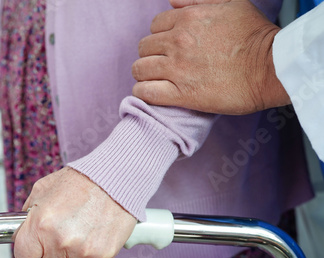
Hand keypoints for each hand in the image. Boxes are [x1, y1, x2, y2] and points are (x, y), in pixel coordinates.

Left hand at [13, 167, 136, 257]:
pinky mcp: (102, 256)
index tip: (35, 244)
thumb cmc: (80, 181)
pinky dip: (91, 253)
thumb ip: (28, 212)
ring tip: (82, 226)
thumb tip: (22, 228)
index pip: (23, 256)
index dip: (29, 249)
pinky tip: (94, 232)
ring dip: (73, 251)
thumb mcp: (43, 189)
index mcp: (41, 224)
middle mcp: (60, 241)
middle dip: (52, 251)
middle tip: (63, 231)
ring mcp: (82, 251)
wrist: (114, 179)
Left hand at [132, 0, 289, 114]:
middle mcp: (178, 42)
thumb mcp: (230, 4)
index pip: (155, 26)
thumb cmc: (256, 36)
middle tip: (163, 64)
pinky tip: (150, 92)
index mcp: (187, 19)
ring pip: (140, 69)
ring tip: (155, 79)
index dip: (160, 37)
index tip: (168, 47)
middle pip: (144, 47)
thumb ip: (198, 1)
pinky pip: (146, 92)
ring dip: (144, 74)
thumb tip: (173, 1)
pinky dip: (143, 92)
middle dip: (151, 55)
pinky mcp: (181, 94)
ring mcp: (177, 69)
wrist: (272, 68)